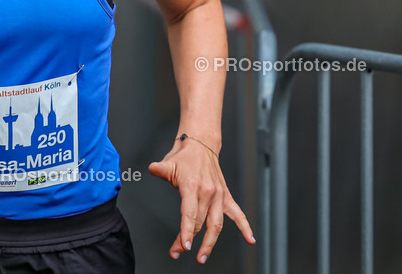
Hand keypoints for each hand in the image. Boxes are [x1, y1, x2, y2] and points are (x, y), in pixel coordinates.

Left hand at [149, 136, 254, 263]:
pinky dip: (245, 227)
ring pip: (217, 224)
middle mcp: (208, 192)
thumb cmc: (184, 156)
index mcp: (193, 185)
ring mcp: (218, 195)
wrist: (202, 145)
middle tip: (178, 251)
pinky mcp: (225, 196)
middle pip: (199, 223)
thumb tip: (152, 168)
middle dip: (189, 240)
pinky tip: (250, 239)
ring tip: (202, 257)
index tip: (184, 246)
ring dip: (210, 243)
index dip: (186, 232)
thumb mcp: (169, 162)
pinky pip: (237, 214)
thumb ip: (160, 169)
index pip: (190, 214)